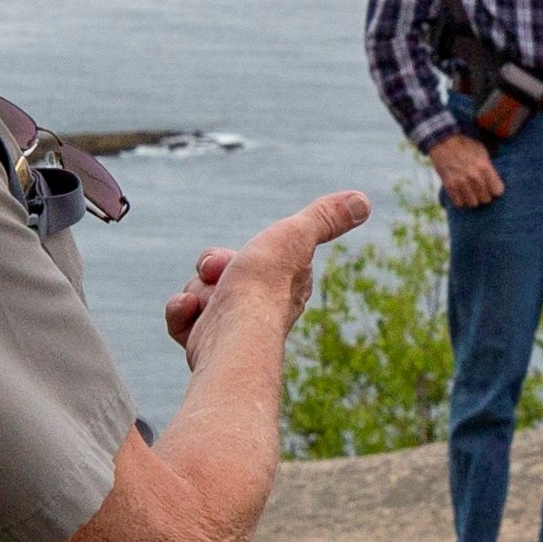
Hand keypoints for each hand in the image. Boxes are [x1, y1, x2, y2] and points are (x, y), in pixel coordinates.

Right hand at [168, 190, 370, 363]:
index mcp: (284, 283)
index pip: (252, 255)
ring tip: (205, 303)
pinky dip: (180, 313)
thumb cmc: (265, 284)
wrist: (234, 336)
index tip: (246, 257)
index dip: (239, 251)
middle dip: (211, 268)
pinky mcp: (205, 341)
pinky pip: (181, 316)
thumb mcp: (296, 236)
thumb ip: (324, 217)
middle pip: (218, 269)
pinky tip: (189, 313)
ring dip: (196, 291)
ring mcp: (231, 325)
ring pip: (197, 290)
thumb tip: (362, 200)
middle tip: (216, 275)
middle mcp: (260, 306)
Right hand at [430, 136, 503, 211]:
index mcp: (485, 167)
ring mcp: (461, 182)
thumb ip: (489, 167)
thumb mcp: (482, 152)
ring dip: (472, 199)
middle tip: (480, 190)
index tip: (492, 187)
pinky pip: (459, 203)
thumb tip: (496, 181)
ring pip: (473, 203)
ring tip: (471, 192)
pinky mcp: (449, 185)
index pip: (497, 191)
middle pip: (486, 199)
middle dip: (484, 196)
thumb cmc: (466, 146)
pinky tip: (461, 193)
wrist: (443, 142)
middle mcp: (474, 176)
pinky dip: (460, 200)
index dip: (495, 190)